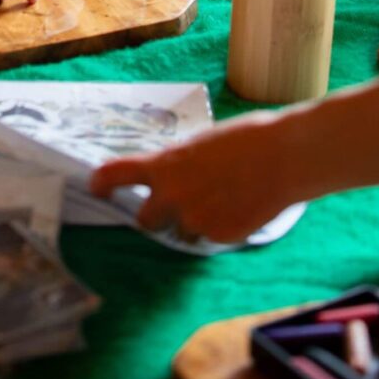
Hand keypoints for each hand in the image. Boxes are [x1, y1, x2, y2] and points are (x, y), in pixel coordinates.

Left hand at [89, 111, 290, 243]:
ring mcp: (195, 220)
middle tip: (176, 204)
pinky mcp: (219, 236)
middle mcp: (172, 196)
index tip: (96, 188)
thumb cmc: (244, 140)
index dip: (101, 184)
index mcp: (164, 165)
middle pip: (145, 221)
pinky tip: (237, 206)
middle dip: (156, 216)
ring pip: (180, 233)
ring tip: (221, 197)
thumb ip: (176, 164)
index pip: (116, 174)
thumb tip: (165, 177)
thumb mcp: (199, 145)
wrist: (283, 157)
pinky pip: (208, 238)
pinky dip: (218, 227)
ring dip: (191, 222)